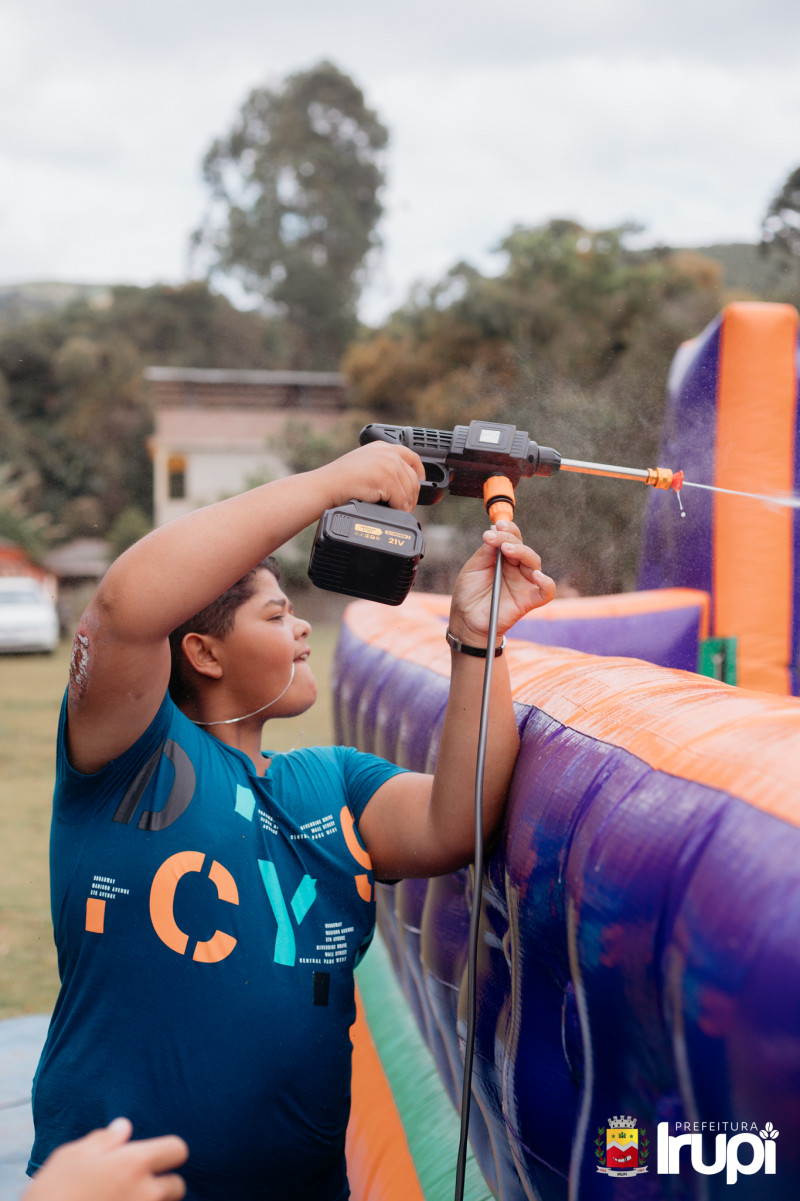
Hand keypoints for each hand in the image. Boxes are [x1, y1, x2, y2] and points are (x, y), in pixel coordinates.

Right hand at [24, 1118, 187, 1200]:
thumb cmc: (51, 1194)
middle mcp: (145, 1193)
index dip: (167, 1151)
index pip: (177, 1149)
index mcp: (133, 1164)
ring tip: (126, 1200)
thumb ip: (103, 1140)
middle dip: (163, 1184)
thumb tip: (123, 1126)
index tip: (153, 1157)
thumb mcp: (70, 1157)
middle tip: (137, 1186)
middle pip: (177, 1186)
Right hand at [315, 441, 423, 512]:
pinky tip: (391, 512)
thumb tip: (398, 484)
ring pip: (409, 491)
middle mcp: (388, 453)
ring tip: (398, 512)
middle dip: (411, 495)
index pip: (412, 457)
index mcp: (383, 447)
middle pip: (413, 478)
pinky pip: (401, 500)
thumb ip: (381, 467)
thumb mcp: (364, 464)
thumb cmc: (339, 480)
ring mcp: (388, 465)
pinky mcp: (387, 479)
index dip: (419, 473)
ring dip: (405, 505)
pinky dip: (398, 510)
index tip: (419, 484)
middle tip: (405, 507)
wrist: (326, 486)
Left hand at [448, 520, 554, 645]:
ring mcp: (524, 583)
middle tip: (495, 537)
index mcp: (504, 558)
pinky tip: (536, 576)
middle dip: (510, 538)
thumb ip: (486, 552)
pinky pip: (547, 591)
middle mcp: (517, 568)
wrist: (466, 621)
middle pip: (523, 548)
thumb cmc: (469, 594)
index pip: (512, 538)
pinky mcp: (529, 601)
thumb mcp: (473, 568)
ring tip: (506, 549)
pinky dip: (546, 583)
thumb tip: (495, 530)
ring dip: (522, 552)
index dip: (507, 529)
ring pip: (534, 563)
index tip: (495, 526)